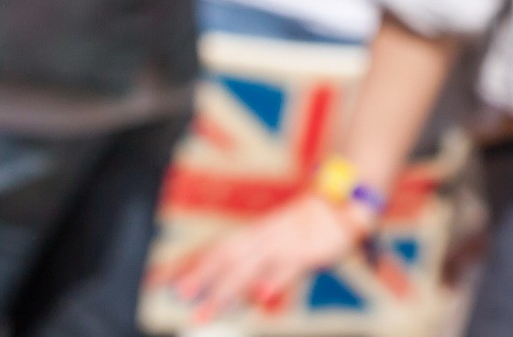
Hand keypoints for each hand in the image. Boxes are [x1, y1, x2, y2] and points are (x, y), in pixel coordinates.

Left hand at [167, 192, 369, 318]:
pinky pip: (287, 269)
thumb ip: (260, 267)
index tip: (171, 285)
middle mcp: (264, 239)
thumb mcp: (279, 243)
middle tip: (181, 296)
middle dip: (203, 278)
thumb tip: (248, 293)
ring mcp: (283, 245)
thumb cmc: (306, 227)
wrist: (341, 203)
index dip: (196, 267)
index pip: (218, 251)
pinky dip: (274, 281)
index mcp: (255, 235)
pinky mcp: (305, 254)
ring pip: (250, 268)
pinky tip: (262, 296)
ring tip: (206, 310)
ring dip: (227, 290)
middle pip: (227, 258)